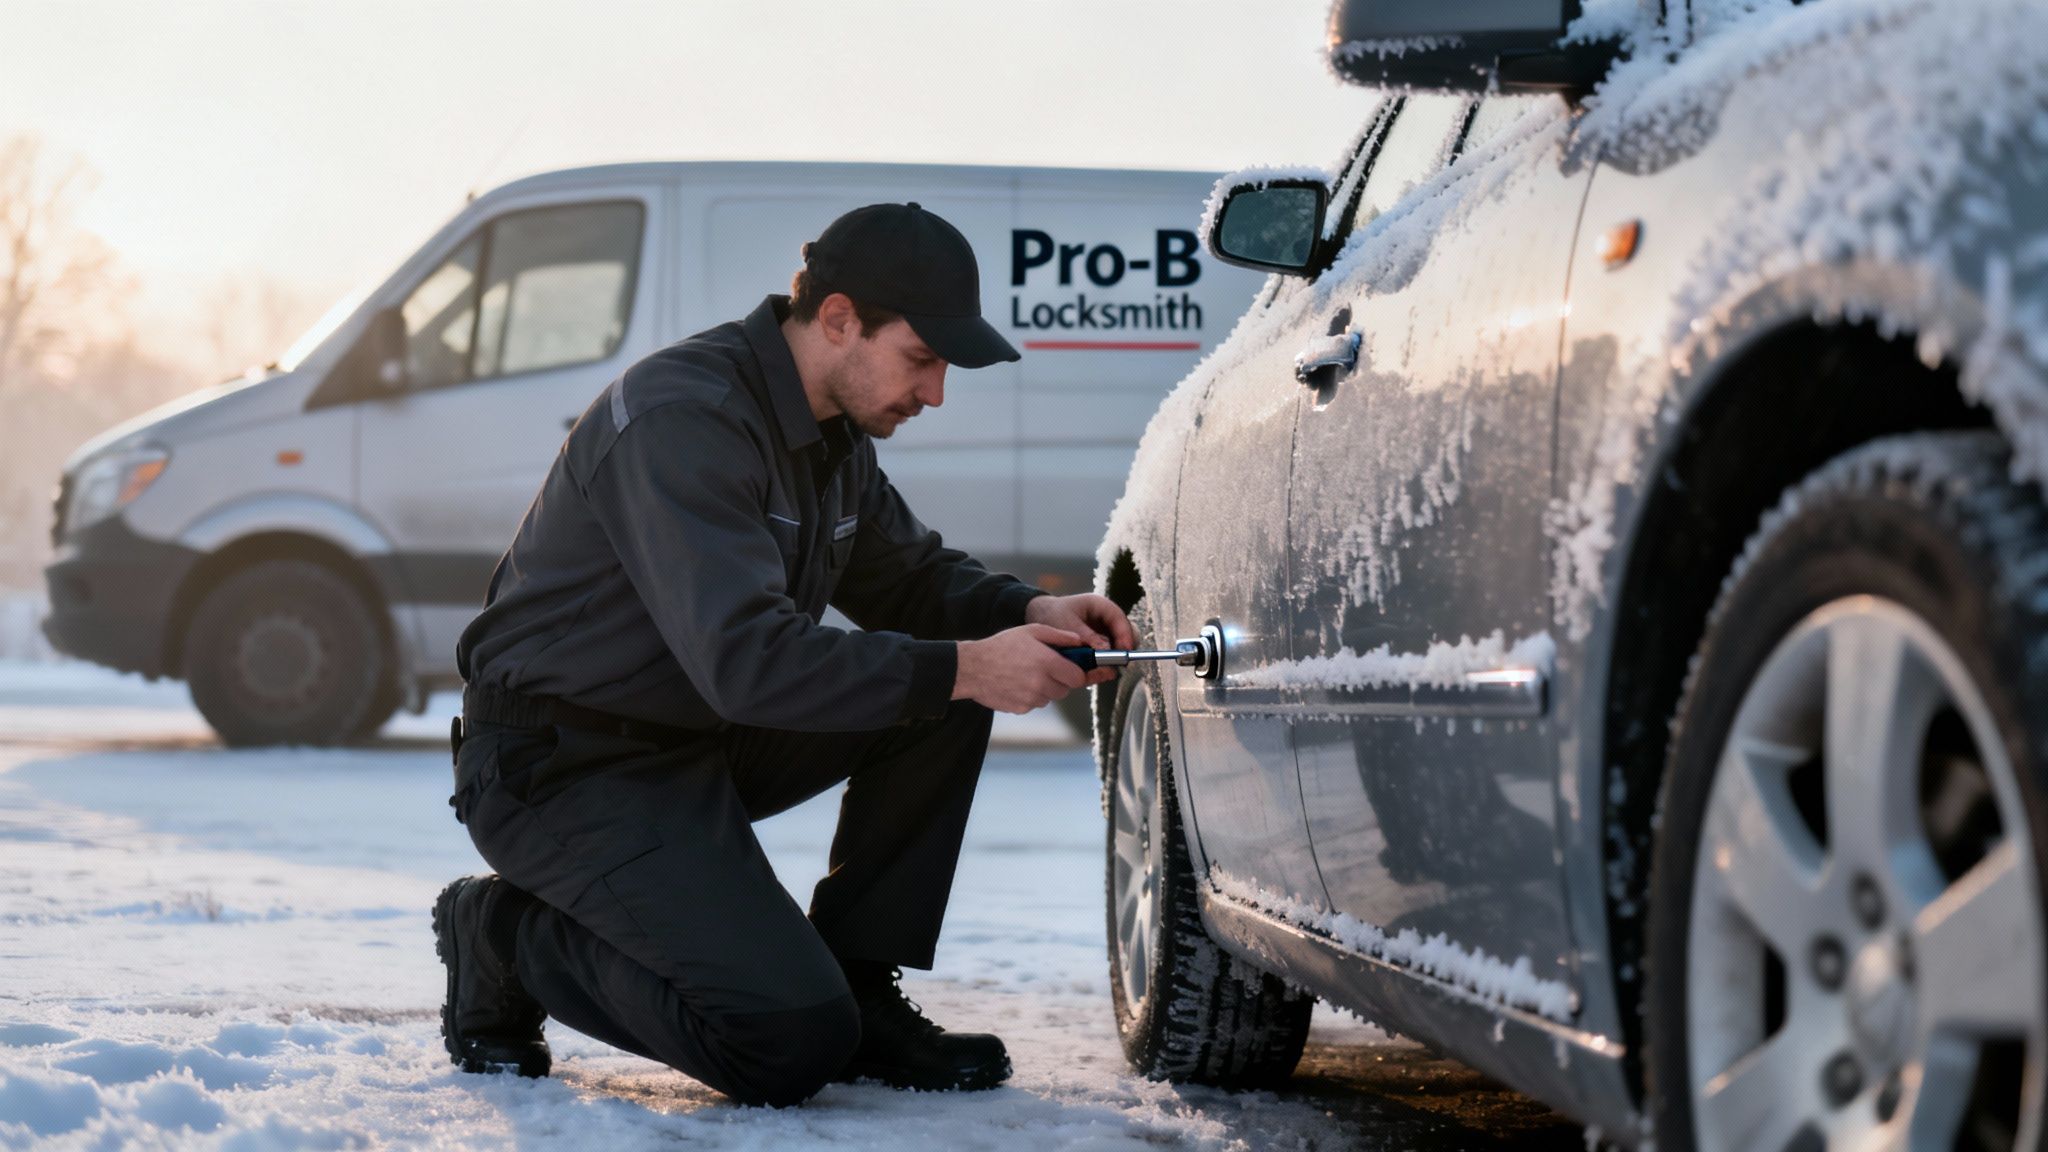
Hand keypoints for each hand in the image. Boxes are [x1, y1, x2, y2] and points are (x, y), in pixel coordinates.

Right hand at [953, 623, 1090, 713]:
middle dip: (1061, 680)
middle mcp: (1042, 684)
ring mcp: (1031, 699)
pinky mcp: (1021, 709)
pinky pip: (1035, 704)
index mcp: (1048, 663)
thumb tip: (1079, 641)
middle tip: (1046, 668)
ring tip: (1028, 674)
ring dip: (1046, 689)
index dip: (1077, 673)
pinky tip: (1018, 683)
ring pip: (1051, 698)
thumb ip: (1059, 636)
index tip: (1071, 669)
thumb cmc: (1001, 646)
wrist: (973, 668)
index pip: (1078, 678)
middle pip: (1066, 690)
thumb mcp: (1031, 631)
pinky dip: (1031, 696)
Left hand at [1024, 593, 1136, 686]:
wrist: (1039, 619)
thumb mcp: (1067, 625)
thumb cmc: (1051, 615)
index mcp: (1099, 605)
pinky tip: (1099, 669)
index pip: (1119, 617)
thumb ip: (1087, 637)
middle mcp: (1105, 617)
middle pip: (1126, 630)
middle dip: (1123, 647)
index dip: (1124, 634)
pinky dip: (1106, 661)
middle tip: (1118, 662)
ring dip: (1115, 655)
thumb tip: (1106, 649)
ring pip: (1120, 643)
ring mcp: (1104, 630)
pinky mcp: (1100, 644)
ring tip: (1106, 667)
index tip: (1124, 650)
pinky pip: (1110, 653)